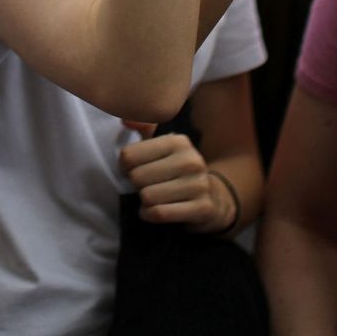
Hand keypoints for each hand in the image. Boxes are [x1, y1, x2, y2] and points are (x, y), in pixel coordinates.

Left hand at [121, 129, 235, 233]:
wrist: (212, 197)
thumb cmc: (177, 170)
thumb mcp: (163, 147)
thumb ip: (144, 128)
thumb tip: (125, 120)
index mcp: (177, 141)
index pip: (129, 155)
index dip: (124, 166)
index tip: (131, 170)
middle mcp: (190, 160)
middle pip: (137, 177)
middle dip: (135, 186)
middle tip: (143, 186)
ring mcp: (199, 185)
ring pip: (148, 197)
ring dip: (143, 202)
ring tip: (151, 198)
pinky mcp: (202, 208)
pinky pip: (160, 213)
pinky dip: (149, 215)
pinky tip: (152, 211)